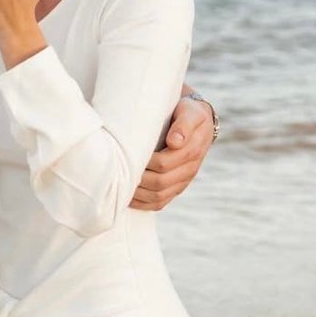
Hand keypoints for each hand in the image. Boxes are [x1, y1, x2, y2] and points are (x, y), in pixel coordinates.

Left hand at [129, 95, 214, 209]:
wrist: (198, 122)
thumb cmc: (189, 113)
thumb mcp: (190, 113)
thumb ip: (184, 125)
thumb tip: (175, 142)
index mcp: (191, 151)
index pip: (165, 163)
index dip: (145, 162)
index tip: (127, 155)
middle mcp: (188, 170)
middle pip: (160, 182)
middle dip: (138, 179)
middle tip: (117, 171)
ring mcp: (182, 181)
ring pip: (159, 196)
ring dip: (138, 195)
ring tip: (119, 186)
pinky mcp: (175, 187)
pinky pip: (160, 202)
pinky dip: (143, 204)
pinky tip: (128, 199)